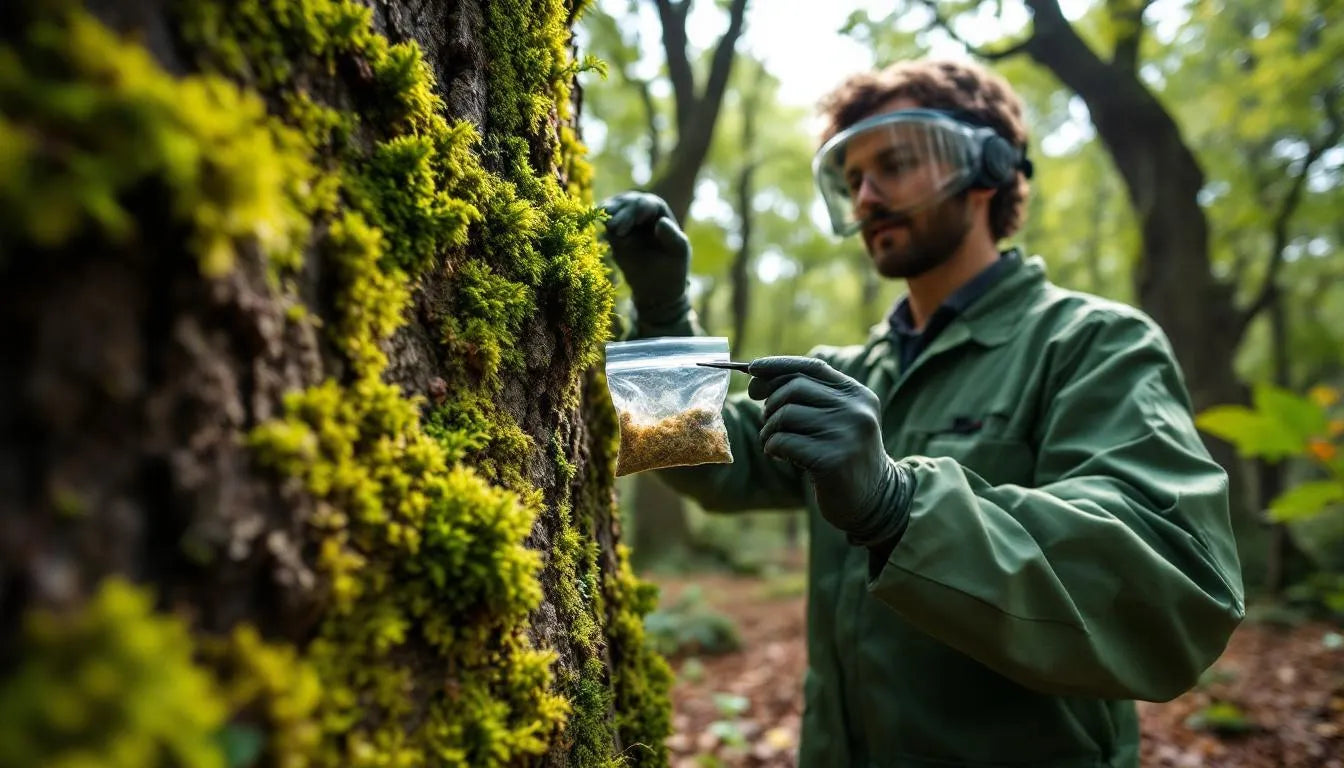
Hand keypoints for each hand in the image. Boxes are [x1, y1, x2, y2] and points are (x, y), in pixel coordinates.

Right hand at [600, 191, 690, 324]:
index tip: (634, 221)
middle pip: (625, 204)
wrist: (655, 287)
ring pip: (610, 212)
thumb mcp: (678, 253)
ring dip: (607, 218)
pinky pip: (601, 227)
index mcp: (657, 209)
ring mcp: (622, 219)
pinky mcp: (610, 233)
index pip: (645, 204)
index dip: (636, 210)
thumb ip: (673, 237)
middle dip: (621, 214)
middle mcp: (638, 209)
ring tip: (608, 230)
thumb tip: (661, 222)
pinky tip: (600, 236)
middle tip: (614, 228)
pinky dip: (598, 228)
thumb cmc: (671, 267)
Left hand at [748, 356, 908, 545]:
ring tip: (774, 442)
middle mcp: (856, 409)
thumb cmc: (841, 455)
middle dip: (771, 404)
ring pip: (786, 414)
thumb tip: (756, 378)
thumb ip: (807, 397)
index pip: (812, 367)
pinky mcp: (832, 460)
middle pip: (794, 388)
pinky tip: (781, 457)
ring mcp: (846, 434)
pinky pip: (784, 442)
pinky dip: (772, 447)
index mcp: (857, 394)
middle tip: (768, 422)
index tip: (752, 369)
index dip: (778, 365)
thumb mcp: (835, 420)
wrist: (874, 500)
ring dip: (769, 429)